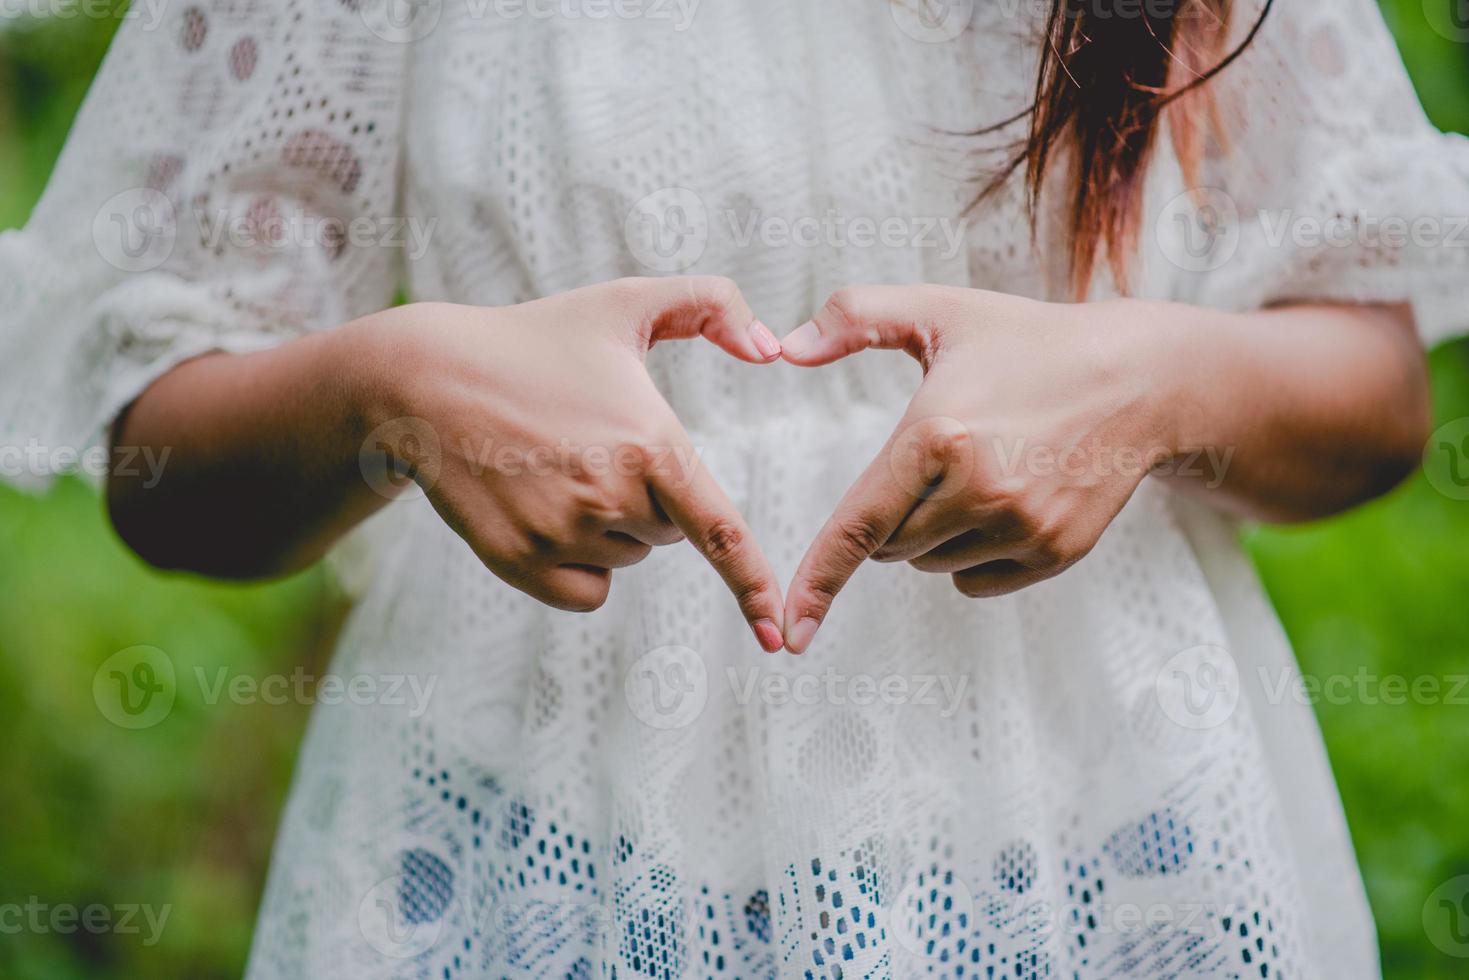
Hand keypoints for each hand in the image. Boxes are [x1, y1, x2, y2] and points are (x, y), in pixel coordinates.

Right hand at [358, 276, 786, 651]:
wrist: (426, 380)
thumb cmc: (534, 340)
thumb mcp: (623, 303)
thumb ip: (710, 304)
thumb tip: (771, 349)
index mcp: (649, 443)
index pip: (718, 532)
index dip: (752, 585)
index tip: (775, 632)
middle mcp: (608, 496)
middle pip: (668, 533)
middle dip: (647, 499)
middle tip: (590, 446)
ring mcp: (560, 534)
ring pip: (626, 558)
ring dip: (608, 527)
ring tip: (555, 468)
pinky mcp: (520, 561)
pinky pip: (586, 592)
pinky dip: (579, 566)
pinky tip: (543, 510)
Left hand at [777, 285, 1179, 652]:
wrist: (1140, 380)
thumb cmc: (1030, 342)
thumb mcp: (942, 312)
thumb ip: (854, 317)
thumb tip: (785, 349)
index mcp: (937, 435)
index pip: (858, 525)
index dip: (817, 581)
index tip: (791, 629)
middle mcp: (979, 490)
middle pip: (890, 546)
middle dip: (894, 514)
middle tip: (940, 459)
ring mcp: (1022, 528)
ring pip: (929, 566)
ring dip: (933, 535)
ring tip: (982, 470)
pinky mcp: (1054, 553)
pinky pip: (975, 583)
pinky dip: (971, 557)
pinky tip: (1005, 502)